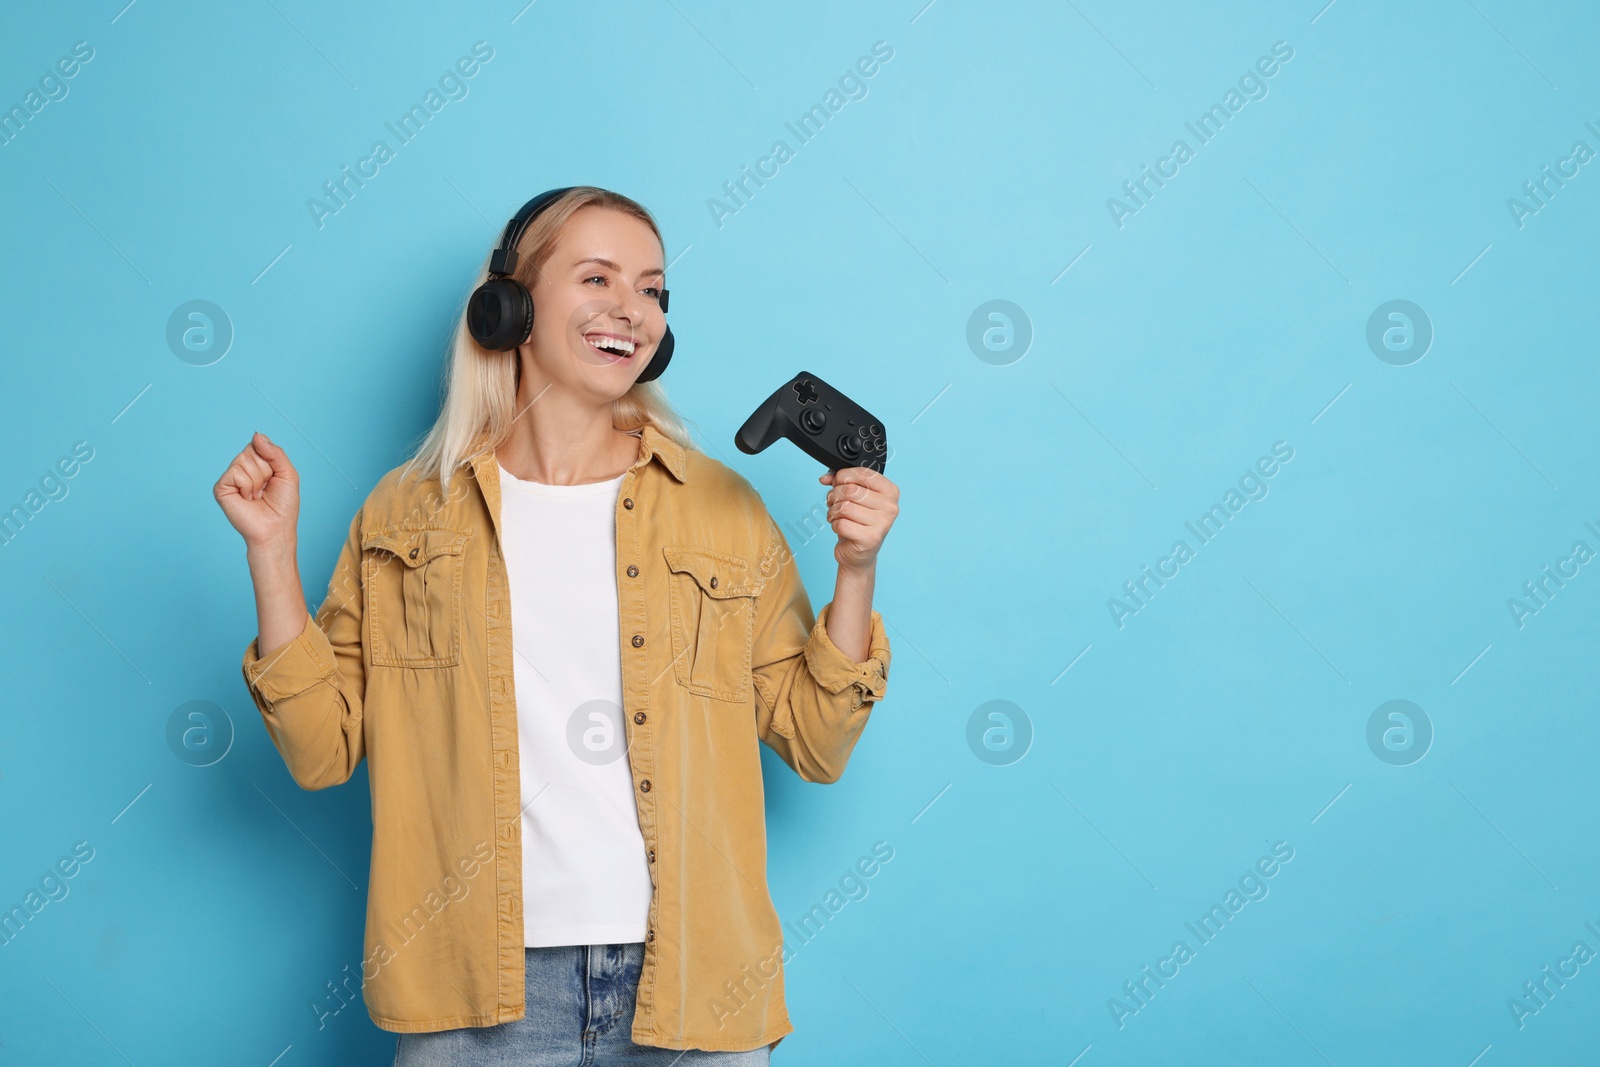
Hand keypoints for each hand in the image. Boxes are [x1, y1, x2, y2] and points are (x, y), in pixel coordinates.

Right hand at [214, 432, 299, 549]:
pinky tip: (247, 499)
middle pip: (251, 450)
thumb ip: (275, 452)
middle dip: (265, 470)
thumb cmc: (283, 506)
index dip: (271, 460)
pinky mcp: (221, 488)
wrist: (275, 529)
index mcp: (255, 464)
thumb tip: (256, 434)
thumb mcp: (287, 473)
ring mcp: (230, 478)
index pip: (259, 444)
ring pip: (243, 460)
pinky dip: (247, 486)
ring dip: (257, 480)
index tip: (274, 478)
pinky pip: (236, 472)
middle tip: (265, 490)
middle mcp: (241, 469)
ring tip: (257, 496)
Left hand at [819, 467, 898, 571]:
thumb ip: (841, 482)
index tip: (837, 482)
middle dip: (834, 495)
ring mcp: (882, 524)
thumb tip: (825, 478)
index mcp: (890, 492)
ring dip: (833, 511)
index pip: (864, 473)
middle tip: (833, 502)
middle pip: (851, 490)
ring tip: (836, 516)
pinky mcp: (870, 539)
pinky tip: (840, 528)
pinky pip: (841, 524)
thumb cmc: (858, 522)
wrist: (860, 553)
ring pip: (844, 507)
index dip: (844, 475)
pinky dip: (834, 525)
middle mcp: (890, 507)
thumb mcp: (853, 497)